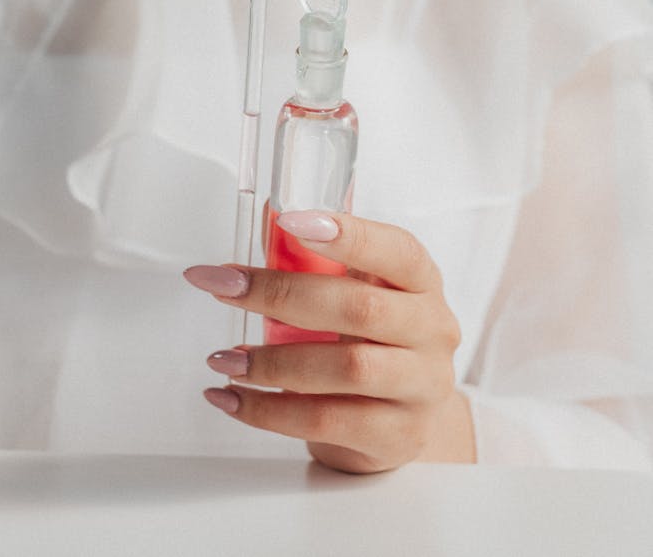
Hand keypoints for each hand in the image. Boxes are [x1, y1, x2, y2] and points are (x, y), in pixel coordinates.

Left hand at [184, 211, 474, 472]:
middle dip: (281, 294)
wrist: (407, 418)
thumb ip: (314, 259)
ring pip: (348, 368)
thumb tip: (266, 220)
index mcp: (421, 280)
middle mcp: (431, 329)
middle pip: (360, 308)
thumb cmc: (373, 339)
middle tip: (225, 287)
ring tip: (223, 358)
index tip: (288, 221)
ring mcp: (422, 384)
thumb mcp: (357, 291)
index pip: (396, 250)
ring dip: (273, 362)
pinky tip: (232, 398)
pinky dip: (270, 410)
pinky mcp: (399, 435)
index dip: (347, 234)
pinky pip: (328, 421)